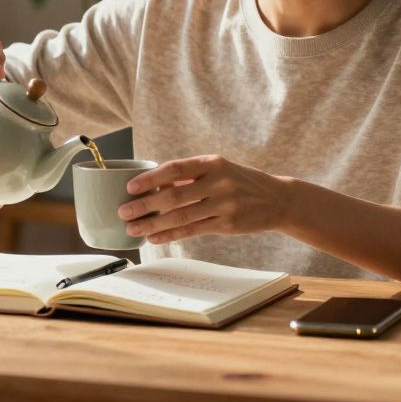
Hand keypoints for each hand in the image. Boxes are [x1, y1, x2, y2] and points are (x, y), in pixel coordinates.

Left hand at [118, 155, 287, 243]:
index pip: (175, 168)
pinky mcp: (227, 225)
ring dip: (153, 224)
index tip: (130, 187)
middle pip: (174, 195)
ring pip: (181, 217)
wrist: (277, 199)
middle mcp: (218, 182)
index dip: (150, 178)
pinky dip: (171, 235)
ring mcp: (224, 205)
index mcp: (212, 163)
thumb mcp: (219, 169)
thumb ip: (190, 175)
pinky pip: (193, 231)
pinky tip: (155, 238)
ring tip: (133, 229)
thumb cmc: (239, 181)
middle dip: (145, 205)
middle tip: (123, 212)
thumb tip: (153, 184)